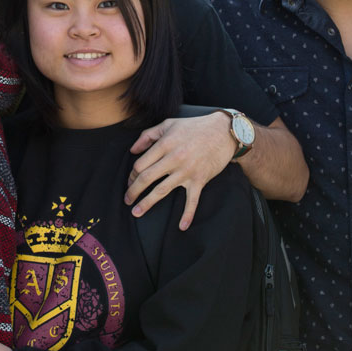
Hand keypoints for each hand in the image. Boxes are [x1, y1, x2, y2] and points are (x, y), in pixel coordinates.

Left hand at [124, 112, 236, 230]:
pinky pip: (192, 200)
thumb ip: (148, 135)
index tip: (130, 181)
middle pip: (146, 178)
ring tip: (136, 212)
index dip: (132, 175)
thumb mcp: (169, 124)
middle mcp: (173, 158)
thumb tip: (132, 150)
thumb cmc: (194, 127)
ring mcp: (187, 171)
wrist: (224, 132)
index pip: (141, 164)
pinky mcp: (200, 180)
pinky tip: (182, 226)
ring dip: (147, 203)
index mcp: (165, 144)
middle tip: (127, 200)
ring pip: (161, 190)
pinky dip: (187, 214)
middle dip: (133, 191)